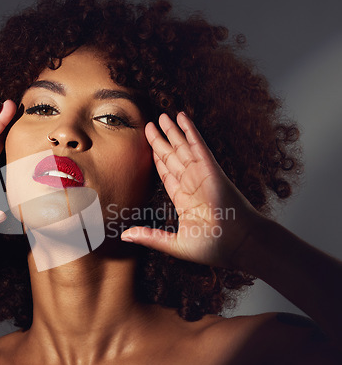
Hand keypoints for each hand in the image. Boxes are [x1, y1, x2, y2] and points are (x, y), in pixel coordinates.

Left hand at [121, 112, 262, 268]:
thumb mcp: (174, 244)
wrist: (239, 245)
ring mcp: (201, 175)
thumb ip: (150, 237)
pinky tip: (181, 116)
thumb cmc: (213, 247)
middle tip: (150, 125)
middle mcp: (192, 185)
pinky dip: (189, 130)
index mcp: (184, 201)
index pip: (167, 175)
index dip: (158, 160)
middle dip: (160, 141)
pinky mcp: (210, 168)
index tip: (150, 148)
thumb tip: (124, 236)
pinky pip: (198, 145)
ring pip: (182, 148)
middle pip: (172, 157)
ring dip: (172, 131)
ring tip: (161, 116)